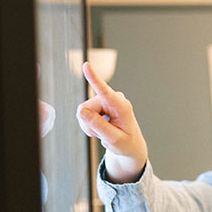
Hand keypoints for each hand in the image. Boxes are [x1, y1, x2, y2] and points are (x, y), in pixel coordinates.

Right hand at [75, 61, 147, 182]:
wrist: (130, 146)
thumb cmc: (126, 144)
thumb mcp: (113, 139)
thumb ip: (97, 125)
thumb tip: (81, 110)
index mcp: (122, 106)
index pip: (105, 91)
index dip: (94, 78)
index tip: (86, 65)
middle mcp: (114, 99)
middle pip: (87, 107)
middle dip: (89, 123)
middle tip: (101, 134)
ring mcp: (107, 100)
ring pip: (83, 111)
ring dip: (89, 125)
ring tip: (102, 132)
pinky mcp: (100, 103)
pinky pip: (84, 113)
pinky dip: (89, 124)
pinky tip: (100, 128)